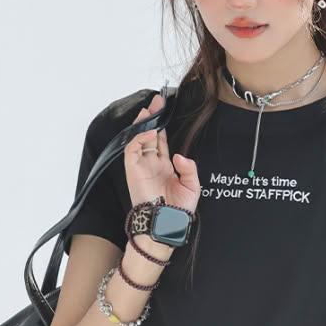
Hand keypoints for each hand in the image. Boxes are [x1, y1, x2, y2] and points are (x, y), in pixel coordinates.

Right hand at [124, 94, 200, 214]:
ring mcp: (142, 167)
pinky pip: (132, 150)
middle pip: (149, 136)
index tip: (165, 110)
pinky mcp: (133, 171)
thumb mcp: (192, 186)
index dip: (162, 126)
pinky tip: (148, 131)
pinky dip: (138, 138)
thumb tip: (179, 154)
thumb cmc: (179, 210)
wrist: (168, 224)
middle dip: (152, 118)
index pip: (162, 141)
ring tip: (149, 109)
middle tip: (156, 101)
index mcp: (165, 167)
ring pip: (138, 139)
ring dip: (142, 124)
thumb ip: (189, 167)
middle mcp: (152, 164)